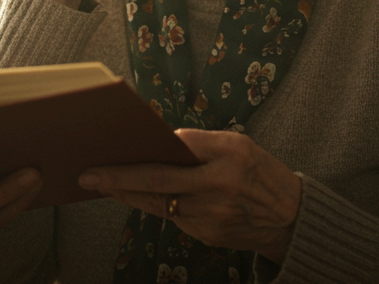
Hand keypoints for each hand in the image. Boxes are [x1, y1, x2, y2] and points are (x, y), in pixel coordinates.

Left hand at [78, 130, 302, 262]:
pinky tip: (135, 196)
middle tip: (88, 176)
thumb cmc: (262, 172)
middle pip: (158, 183)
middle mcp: (218, 188)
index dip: (141, 154)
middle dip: (119, 179)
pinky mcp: (206, 235)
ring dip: (128, 194)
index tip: (112, 152)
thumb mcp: (240, 144)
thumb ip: (202, 143)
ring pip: (159, 204)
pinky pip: (172, 217)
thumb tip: (162, 142)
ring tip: (103, 184)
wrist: (290, 218)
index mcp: (228, 158)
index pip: (175, 151)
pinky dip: (153, 205)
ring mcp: (211, 216)